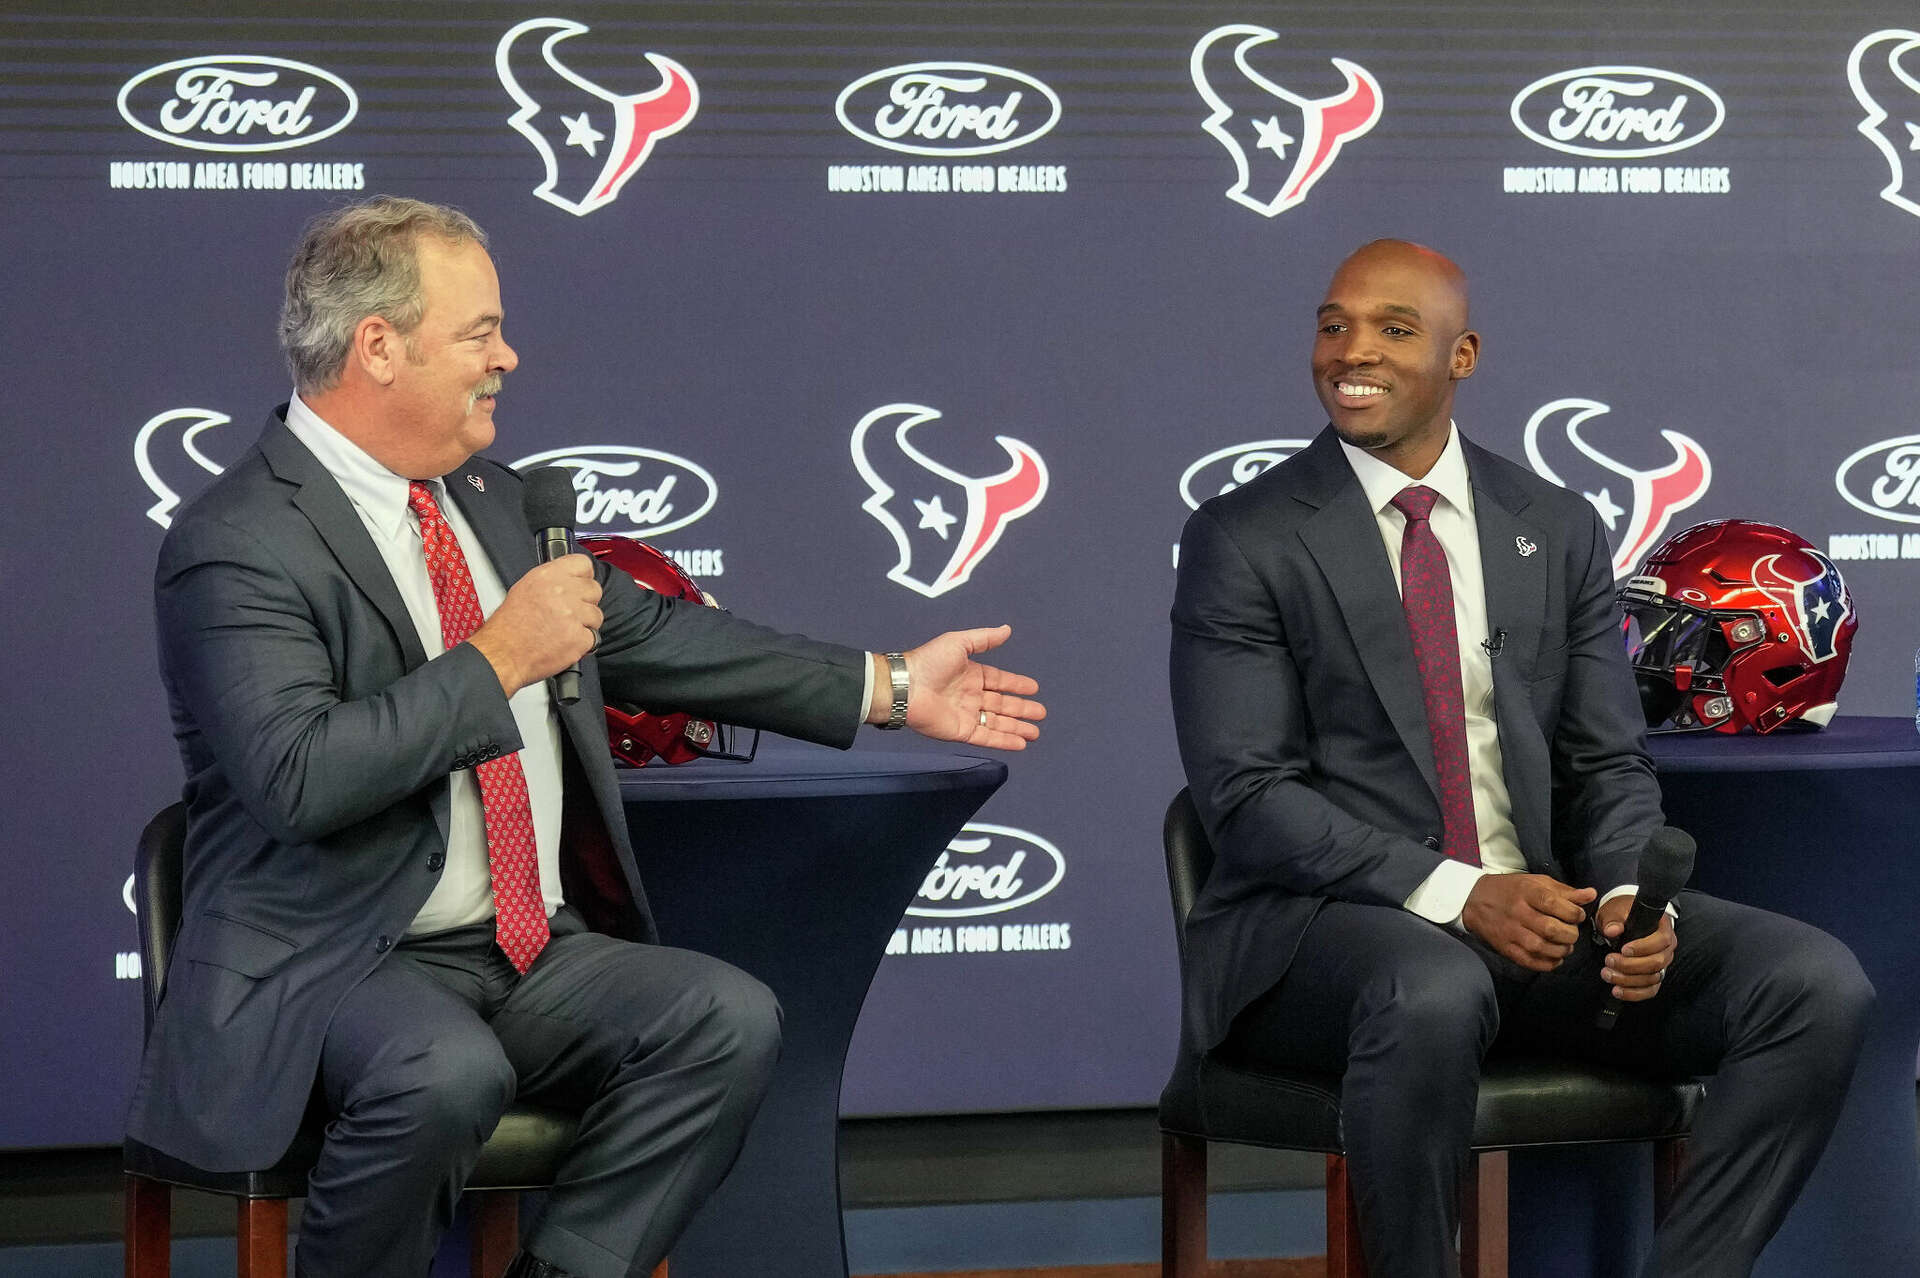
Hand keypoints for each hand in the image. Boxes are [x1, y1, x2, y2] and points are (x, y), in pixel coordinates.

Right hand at [469, 554, 602, 693]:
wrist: (502, 654)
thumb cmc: (508, 627)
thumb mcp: (524, 589)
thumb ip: (552, 581)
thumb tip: (570, 579)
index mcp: (547, 576)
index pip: (583, 563)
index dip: (584, 576)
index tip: (581, 584)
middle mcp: (562, 592)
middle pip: (594, 589)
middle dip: (586, 602)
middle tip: (570, 612)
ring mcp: (572, 615)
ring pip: (597, 615)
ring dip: (585, 624)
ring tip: (564, 630)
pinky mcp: (579, 637)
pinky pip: (594, 637)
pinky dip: (583, 643)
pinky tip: (565, 642)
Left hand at [877, 625, 1045, 749]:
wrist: (905, 687)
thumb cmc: (929, 662)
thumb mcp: (959, 643)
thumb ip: (984, 639)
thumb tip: (1007, 629)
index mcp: (972, 674)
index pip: (1000, 681)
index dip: (1017, 685)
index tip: (1034, 688)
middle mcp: (971, 696)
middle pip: (1003, 705)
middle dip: (1022, 710)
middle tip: (1041, 713)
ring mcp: (967, 715)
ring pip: (998, 723)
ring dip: (1017, 727)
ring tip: (1035, 733)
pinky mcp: (961, 732)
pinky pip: (987, 737)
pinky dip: (1004, 741)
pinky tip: (1020, 743)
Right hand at [1461, 873, 1596, 971]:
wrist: (1474, 900)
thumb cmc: (1510, 889)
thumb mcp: (1536, 882)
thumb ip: (1564, 891)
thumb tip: (1591, 894)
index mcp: (1527, 892)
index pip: (1556, 904)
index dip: (1574, 913)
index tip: (1577, 915)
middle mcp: (1518, 913)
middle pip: (1551, 929)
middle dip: (1570, 934)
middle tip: (1571, 932)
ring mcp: (1511, 932)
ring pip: (1542, 948)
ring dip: (1562, 950)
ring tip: (1565, 946)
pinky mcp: (1506, 948)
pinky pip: (1530, 961)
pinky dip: (1548, 963)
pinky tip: (1555, 958)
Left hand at [1595, 894, 1676, 1002]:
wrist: (1623, 920)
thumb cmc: (1622, 913)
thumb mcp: (1615, 911)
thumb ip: (1613, 920)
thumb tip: (1612, 930)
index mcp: (1663, 927)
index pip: (1661, 940)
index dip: (1643, 947)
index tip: (1623, 949)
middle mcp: (1667, 947)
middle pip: (1656, 962)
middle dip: (1630, 966)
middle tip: (1609, 961)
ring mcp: (1663, 963)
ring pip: (1652, 978)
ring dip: (1628, 980)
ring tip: (1607, 974)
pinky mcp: (1655, 976)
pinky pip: (1650, 990)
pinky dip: (1634, 993)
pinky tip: (1617, 991)